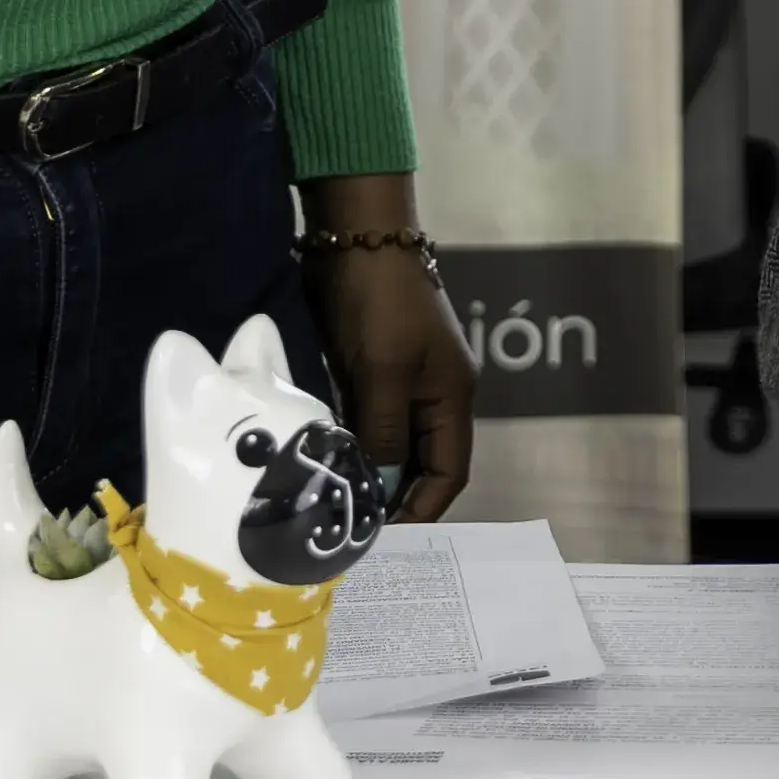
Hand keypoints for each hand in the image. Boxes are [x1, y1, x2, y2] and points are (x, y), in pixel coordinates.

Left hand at [303, 175, 471, 521]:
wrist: (357, 238)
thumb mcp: (383, 372)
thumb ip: (381, 434)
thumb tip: (376, 491)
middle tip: (352, 533)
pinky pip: (366, 424)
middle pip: (421, 463)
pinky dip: (352, 449)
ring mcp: (402, 382)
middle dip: (393, 500)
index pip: (450, 471)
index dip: (424, 508)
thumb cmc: (380, 303)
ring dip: (368, 475)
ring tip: (335, 511)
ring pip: (389, 447)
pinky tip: (326, 470)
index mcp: (452, 396)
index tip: (386, 539)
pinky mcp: (371, 371)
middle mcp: (433, 395)